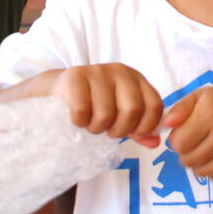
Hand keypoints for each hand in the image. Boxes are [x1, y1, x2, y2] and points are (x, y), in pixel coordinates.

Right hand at [48, 64, 162, 147]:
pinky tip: (77, 118)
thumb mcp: (119, 116)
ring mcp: (98, 70)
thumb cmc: (93, 104)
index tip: (130, 134)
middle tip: (107, 130)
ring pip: (106, 113)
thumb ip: (139, 129)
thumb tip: (154, 142)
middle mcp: (121, 71)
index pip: (154, 106)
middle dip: (119, 130)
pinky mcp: (75, 75)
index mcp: (137, 79)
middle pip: (132, 110)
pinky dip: (79, 122)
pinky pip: (82, 110)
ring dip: (96, 128)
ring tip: (90, 123)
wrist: (57, 89)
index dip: (144, 127)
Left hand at [163, 85, 212, 181]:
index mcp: (211, 115)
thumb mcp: (200, 96)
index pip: (179, 144)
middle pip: (189, 160)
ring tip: (205, 149)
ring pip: (202, 172)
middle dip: (186, 153)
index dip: (177, 140)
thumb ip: (180, 108)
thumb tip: (167, 125)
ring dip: (198, 164)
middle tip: (194, 142)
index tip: (184, 133)